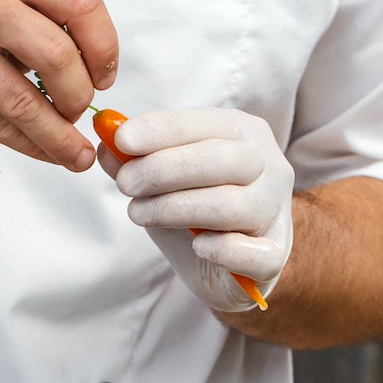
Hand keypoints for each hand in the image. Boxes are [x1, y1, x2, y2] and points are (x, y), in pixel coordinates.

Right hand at [0, 0, 116, 169]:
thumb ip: (45, 18)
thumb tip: (97, 69)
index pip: (81, 4)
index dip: (104, 47)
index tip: (105, 75)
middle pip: (57, 55)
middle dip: (79, 94)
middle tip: (79, 109)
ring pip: (26, 102)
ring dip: (60, 135)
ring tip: (77, 152)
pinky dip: (32, 146)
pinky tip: (47, 151)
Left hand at [98, 107, 294, 310]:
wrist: (234, 259)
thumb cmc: (197, 208)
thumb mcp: (164, 179)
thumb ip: (136, 159)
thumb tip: (106, 143)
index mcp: (243, 133)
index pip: (204, 123)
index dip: (160, 130)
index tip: (122, 140)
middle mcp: (269, 166)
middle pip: (220, 161)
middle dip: (163, 170)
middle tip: (125, 184)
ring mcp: (276, 211)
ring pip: (232, 205)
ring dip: (176, 209)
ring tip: (140, 214)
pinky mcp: (275, 255)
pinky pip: (255, 253)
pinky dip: (224, 249)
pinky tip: (198, 245)